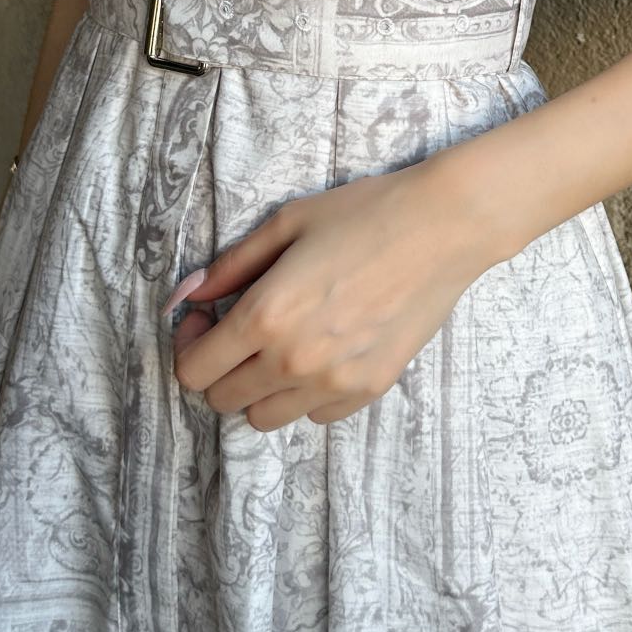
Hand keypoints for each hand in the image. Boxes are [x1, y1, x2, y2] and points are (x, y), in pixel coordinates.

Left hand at [163, 159, 497, 431]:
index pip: (193, 371)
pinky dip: (305, 394)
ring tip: (279, 348)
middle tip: (239, 332)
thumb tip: (190, 296)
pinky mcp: (370, 388)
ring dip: (258, 388)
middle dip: (218, 367)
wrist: (444, 227)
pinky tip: (320, 353)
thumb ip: (231, 266)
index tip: (205, 321)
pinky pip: (315, 415)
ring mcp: (334, 381)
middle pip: (222, 400)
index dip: (188, 345)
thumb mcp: (286, 224)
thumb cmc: (365, 213)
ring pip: (265, 418)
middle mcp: (294, 360)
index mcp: (266, 316)